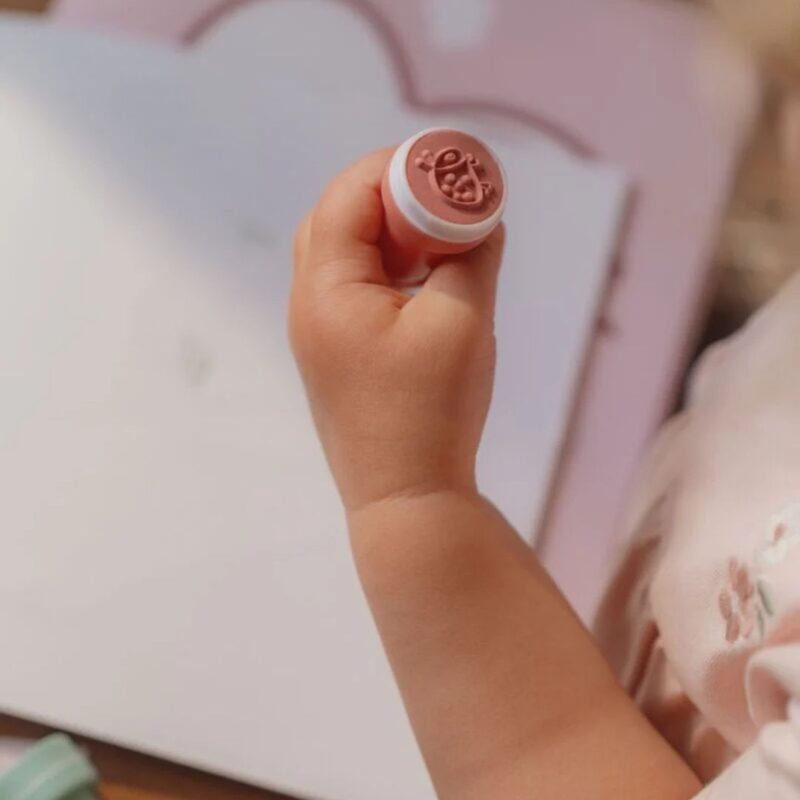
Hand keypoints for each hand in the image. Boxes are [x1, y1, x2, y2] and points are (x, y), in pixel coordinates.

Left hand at [289, 148, 504, 513]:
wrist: (406, 499)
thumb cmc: (432, 411)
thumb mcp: (463, 321)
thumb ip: (473, 255)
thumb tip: (481, 220)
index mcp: (326, 289)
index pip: (349, 195)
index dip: (398, 169)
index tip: (448, 166)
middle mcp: (308, 306)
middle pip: (338, 219)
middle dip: (390, 196)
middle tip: (442, 198)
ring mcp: (317, 334)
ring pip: (344, 255)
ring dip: (389, 235)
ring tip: (438, 238)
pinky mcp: (335, 356)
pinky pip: (354, 290)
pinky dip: (387, 270)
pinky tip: (425, 281)